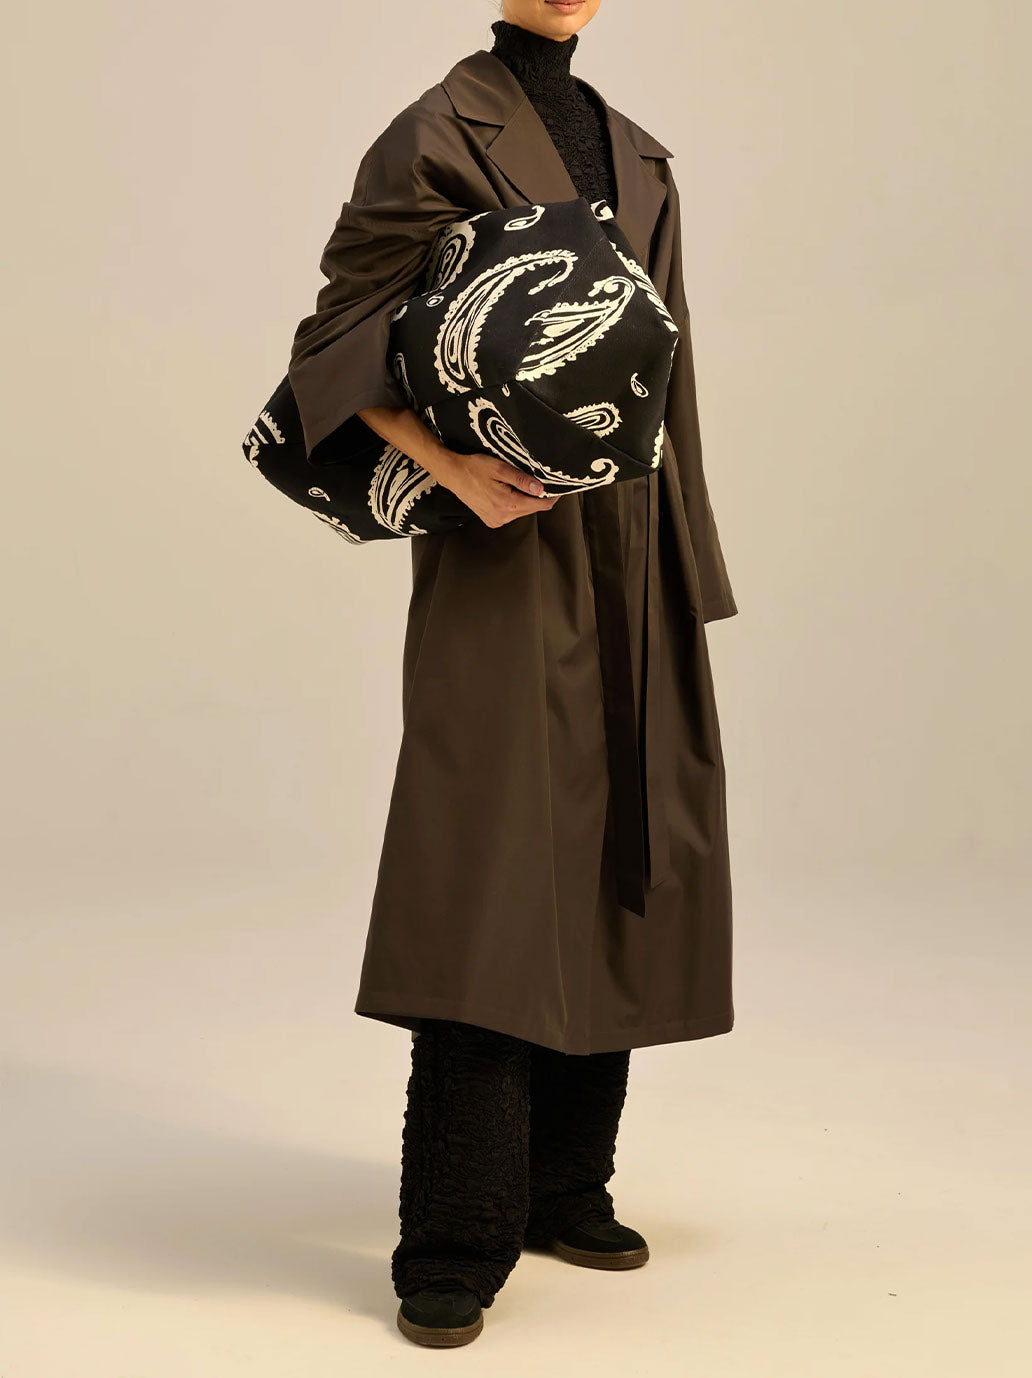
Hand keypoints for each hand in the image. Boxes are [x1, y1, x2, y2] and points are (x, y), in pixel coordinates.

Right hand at [355, 404, 559, 528]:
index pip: (540, 505)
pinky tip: (509, 491)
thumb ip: (522, 479)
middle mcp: (503, 517)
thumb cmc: (474, 467)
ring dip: (526, 499)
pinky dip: (515, 503)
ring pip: (521, 511)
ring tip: (524, 483)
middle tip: (542, 480)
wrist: (451, 473)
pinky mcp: (490, 520)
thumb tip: (541, 488)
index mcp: (508, 505)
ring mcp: (496, 520)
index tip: (559, 487)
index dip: (551, 496)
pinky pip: (510, 513)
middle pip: (531, 509)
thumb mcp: (500, 468)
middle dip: (538, 497)